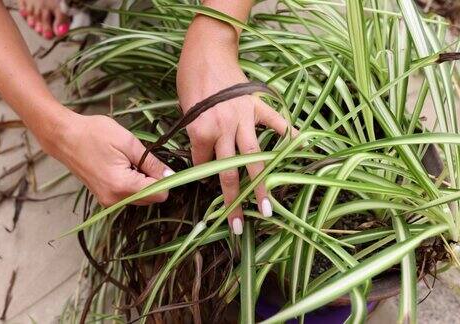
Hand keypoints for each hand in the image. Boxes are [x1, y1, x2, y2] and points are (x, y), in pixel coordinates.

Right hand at [40, 107, 173, 206]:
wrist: (64, 137)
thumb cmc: (94, 134)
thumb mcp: (128, 142)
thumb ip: (151, 162)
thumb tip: (170, 175)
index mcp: (122, 186)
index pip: (159, 194)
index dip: (166, 179)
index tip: (164, 165)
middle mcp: (115, 199)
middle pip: (150, 198)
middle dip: (154, 180)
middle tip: (143, 159)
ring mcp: (107, 201)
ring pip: (140, 198)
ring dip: (143, 182)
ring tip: (130, 161)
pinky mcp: (103, 198)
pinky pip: (128, 196)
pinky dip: (132, 184)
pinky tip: (124, 167)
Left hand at [177, 17, 293, 233]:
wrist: (205, 52)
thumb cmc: (190, 82)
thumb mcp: (185, 113)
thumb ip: (198, 137)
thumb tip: (207, 157)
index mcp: (200, 132)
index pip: (203, 165)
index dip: (204, 177)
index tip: (210, 186)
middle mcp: (223, 130)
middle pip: (229, 173)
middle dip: (233, 202)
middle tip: (238, 226)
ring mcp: (243, 119)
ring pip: (253, 158)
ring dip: (261, 185)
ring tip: (267, 207)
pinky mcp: (256, 106)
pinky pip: (274, 123)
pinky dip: (287, 133)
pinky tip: (299, 146)